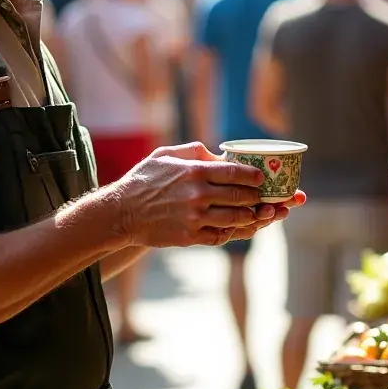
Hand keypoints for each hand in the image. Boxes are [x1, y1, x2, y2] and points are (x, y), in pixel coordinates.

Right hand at [112, 142, 303, 247]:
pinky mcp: (190, 237)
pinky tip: (237, 227)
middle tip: (266, 197)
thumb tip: (220, 154)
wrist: (121, 212)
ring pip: (237, 219)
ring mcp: (195, 217)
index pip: (237, 172)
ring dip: (252, 217)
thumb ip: (195, 152)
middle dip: (259, 198)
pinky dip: (232, 232)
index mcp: (195, 172)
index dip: (256, 176)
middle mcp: (198, 194)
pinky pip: (221, 236)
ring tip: (259, 214)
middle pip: (242, 197)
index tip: (262, 178)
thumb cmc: (144, 180)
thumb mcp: (166, 155)